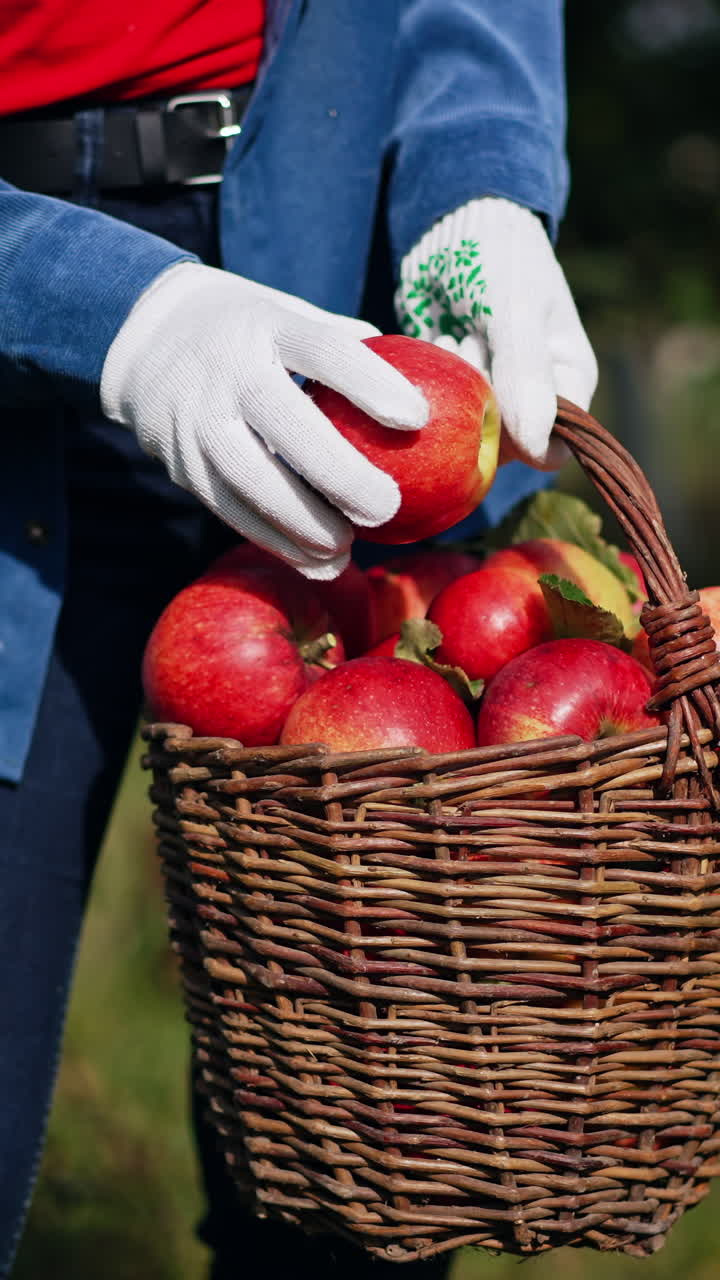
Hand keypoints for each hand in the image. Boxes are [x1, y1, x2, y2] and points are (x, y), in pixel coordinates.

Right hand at [101, 262, 427, 577]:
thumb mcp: (290, 313)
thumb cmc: (248, 330)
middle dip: (340, 475)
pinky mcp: (181, 464)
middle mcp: (227, 371)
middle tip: (387, 509)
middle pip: (286, 425)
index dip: (371, 385)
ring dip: (303, 525)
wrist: (142, 338)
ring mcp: (196, 420)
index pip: (324, 351)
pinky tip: (315, 563)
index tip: (418, 418)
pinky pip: (230, 511)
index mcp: (267, 324)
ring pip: (250, 481)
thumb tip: (432, 385)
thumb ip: (349, 345)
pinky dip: (275, 543)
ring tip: (345, 549)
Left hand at [395, 197, 597, 469]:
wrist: (450, 229)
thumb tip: (539, 451)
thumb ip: (526, 377)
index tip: (491, 384)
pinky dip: (427, 381)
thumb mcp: (516, 312)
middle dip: (475, 395)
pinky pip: (432, 411)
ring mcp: (488, 399)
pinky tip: (435, 336)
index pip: (550, 447)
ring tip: (455, 330)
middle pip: (499, 443)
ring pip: (462, 428)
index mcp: (569, 385)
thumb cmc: (500, 260)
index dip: (517, 434)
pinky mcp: (450, 392)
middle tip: (470, 337)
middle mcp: (532, 401)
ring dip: (450, 383)